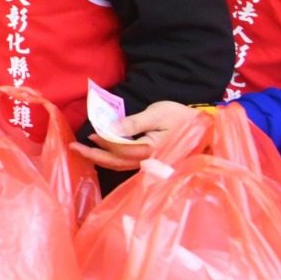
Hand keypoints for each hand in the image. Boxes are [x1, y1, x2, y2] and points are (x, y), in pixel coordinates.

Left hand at [70, 100, 198, 169]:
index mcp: (151, 150)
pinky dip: (112, 160)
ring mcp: (150, 164)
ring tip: (81, 151)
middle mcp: (148, 161)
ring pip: (120, 166)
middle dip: (93, 156)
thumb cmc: (183, 118)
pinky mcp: (150, 162)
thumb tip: (110, 127)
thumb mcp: (158, 113)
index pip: (120, 149)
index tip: (91, 134)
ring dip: (99, 159)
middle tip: (73, 148)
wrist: (206, 131)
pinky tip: (101, 154)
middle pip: (115, 162)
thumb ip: (134, 122)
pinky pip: (127, 165)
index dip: (104, 142)